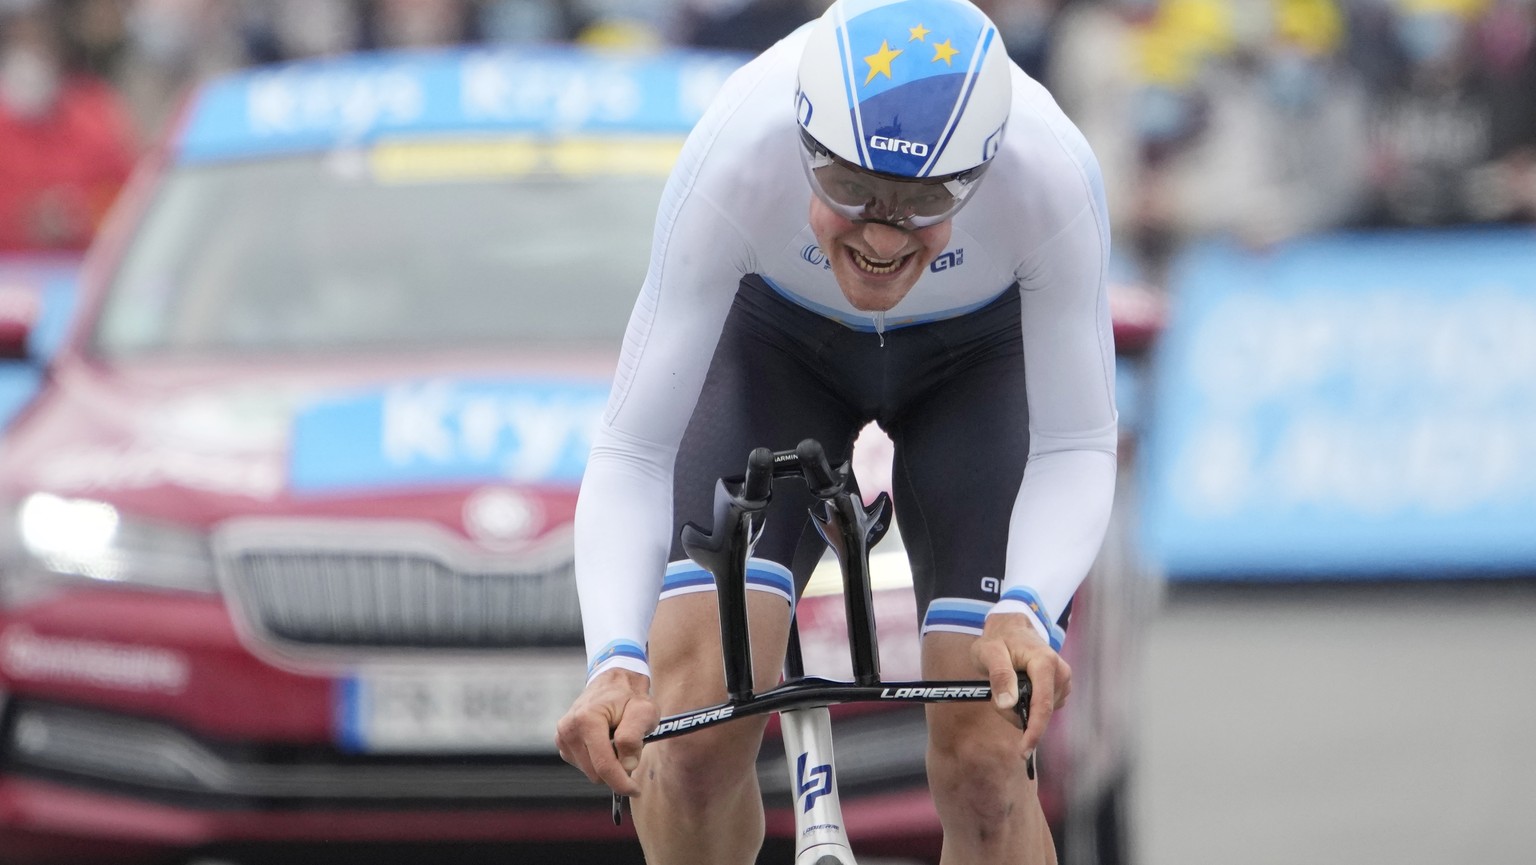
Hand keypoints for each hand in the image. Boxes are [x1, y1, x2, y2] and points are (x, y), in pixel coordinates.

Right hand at [555, 668, 657, 796]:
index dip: (622, 783)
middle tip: (630, 748)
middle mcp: (568, 729)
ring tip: (616, 740)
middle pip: (596, 773)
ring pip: (590, 772)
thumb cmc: (631, 697)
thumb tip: (626, 766)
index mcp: (586, 720)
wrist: (614, 681)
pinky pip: (584, 765)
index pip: (604, 765)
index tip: (635, 790)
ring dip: (607, 763)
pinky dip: (598, 760)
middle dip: (616, 769)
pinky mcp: (563, 742)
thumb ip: (634, 737)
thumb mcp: (643, 711)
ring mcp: (562, 736)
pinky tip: (605, 741)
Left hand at [971, 612, 1071, 758]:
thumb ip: (999, 676)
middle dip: (1017, 714)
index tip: (1024, 751)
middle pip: (1040, 712)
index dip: (1034, 730)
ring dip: (1020, 710)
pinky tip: (1018, 690)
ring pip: (1041, 713)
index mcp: (1045, 662)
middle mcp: (1060, 673)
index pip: (1043, 705)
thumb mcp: (989, 652)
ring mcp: (1062, 681)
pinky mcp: (1060, 688)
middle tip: (996, 697)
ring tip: (1006, 688)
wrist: (1012, 629)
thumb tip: (1008, 704)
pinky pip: (1043, 709)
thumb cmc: (999, 639)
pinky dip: (1027, 707)